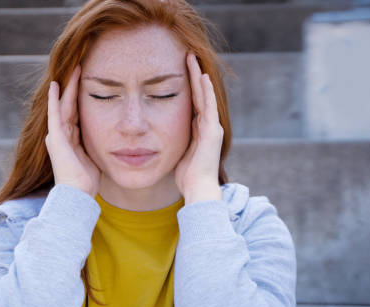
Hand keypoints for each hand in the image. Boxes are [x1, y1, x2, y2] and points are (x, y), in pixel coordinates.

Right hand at [46, 65, 99, 196]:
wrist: (77, 194)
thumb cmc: (88, 181)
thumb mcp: (96, 156)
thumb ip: (98, 145)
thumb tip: (114, 139)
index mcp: (71, 139)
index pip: (76, 112)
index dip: (81, 96)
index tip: (89, 80)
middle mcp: (61, 135)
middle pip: (69, 104)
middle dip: (74, 86)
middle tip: (81, 66)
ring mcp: (56, 135)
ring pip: (63, 105)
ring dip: (68, 87)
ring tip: (74, 69)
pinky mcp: (55, 138)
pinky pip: (54, 114)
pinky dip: (55, 99)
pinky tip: (56, 85)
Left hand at [175, 53, 223, 203]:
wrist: (198, 189)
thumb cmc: (186, 177)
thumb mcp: (176, 153)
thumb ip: (171, 142)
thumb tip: (156, 137)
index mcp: (198, 130)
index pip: (192, 102)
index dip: (187, 85)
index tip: (180, 69)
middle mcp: (207, 126)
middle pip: (199, 94)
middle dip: (193, 75)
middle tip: (187, 55)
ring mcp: (211, 127)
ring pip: (205, 96)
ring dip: (199, 77)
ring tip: (193, 59)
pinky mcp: (212, 131)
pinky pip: (209, 106)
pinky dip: (206, 91)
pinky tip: (202, 77)